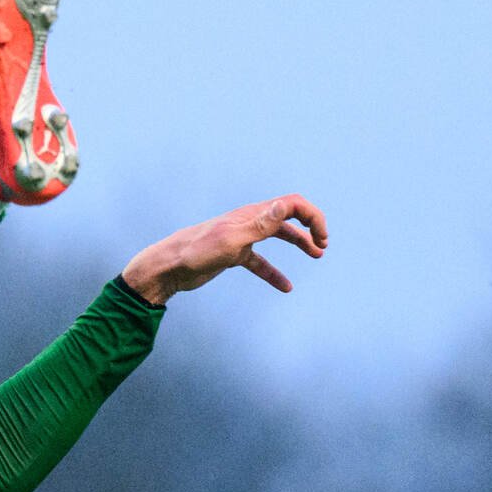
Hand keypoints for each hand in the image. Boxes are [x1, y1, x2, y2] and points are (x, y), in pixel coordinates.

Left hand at [121, 195, 327, 306]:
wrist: (167, 268)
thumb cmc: (196, 252)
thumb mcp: (232, 239)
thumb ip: (260, 223)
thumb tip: (285, 204)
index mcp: (250, 214)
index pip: (291, 204)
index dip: (312, 216)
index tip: (322, 238)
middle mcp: (247, 222)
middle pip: (287, 217)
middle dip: (310, 227)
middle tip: (323, 245)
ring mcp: (240, 238)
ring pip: (276, 236)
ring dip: (298, 243)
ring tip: (316, 254)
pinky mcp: (232, 255)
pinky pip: (259, 263)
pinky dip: (274, 273)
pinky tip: (286, 287)